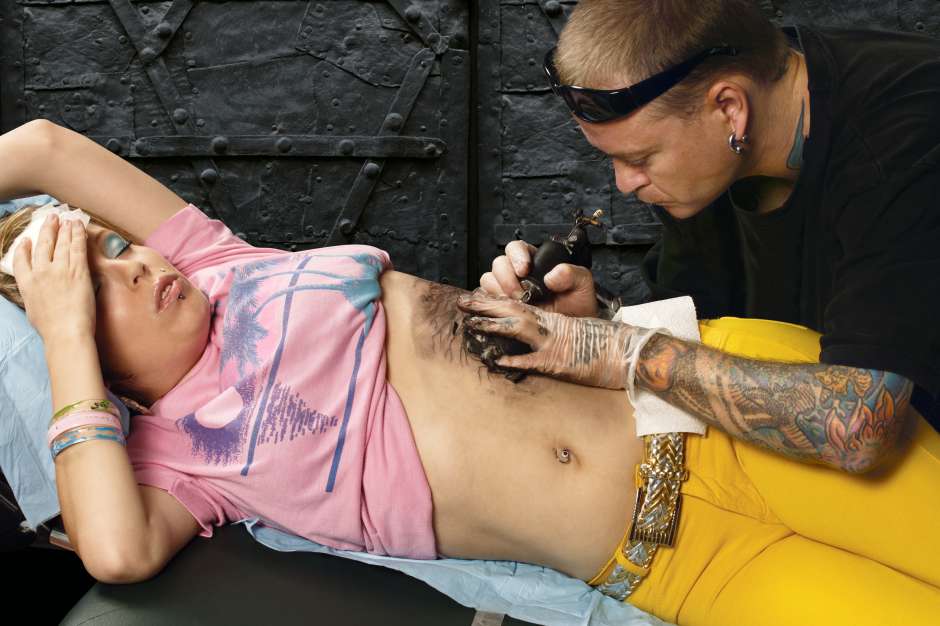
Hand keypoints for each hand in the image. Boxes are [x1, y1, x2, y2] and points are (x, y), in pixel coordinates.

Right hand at [13, 214, 95, 341]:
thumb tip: (36, 292)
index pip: (20, 260)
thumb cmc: (50, 328)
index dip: (23, 248)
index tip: (26, 241)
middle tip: (51, 218)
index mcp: (26, 283)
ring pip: (61, 243)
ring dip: (64, 228)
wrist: (66, 332)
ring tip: (66, 218)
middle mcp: (41, 272)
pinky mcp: (78, 271)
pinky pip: (78, 248)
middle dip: (47, 229)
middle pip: (43, 245)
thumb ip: (32, 295)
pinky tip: (79, 226)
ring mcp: (59, 270)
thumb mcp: (32, 310)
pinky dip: (78, 234)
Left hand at [457, 289, 637, 388]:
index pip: (519, 304)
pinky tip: (496, 359)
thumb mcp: (579, 328)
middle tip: (461, 302)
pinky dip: (514, 360)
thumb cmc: (606, 343)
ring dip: (492, 326)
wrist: (629, 352)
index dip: (495, 301)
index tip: (474, 298)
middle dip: (485, 306)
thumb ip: (556, 327)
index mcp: (554, 319)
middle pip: (512, 310)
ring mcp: (555, 344)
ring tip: (470, 324)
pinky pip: (533, 361)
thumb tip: (539, 328)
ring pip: (518, 329)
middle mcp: (552, 327)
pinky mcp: (560, 363)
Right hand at [480, 240, 598, 316]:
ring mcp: (507, 291)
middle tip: (522, 293)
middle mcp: (517, 274)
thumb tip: (552, 276)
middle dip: (507, 277)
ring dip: (499, 291)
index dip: (516, 256)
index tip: (524, 269)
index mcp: (534, 261)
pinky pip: (486, 301)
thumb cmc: (577, 306)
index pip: (516, 248)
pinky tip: (509, 311)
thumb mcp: (583, 285)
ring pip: (488, 280)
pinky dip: (493, 304)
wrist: (573, 334)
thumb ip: (573, 274)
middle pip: (499, 264)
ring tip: (518, 304)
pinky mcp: (500, 308)